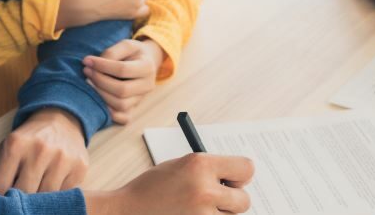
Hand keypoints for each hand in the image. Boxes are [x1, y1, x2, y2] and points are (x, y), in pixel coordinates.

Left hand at [0, 108, 88, 195]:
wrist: (61, 119)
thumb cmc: (27, 139)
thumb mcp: (2, 150)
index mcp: (16, 143)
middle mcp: (40, 149)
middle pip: (23, 194)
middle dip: (18, 202)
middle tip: (17, 202)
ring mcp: (62, 158)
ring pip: (46, 197)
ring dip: (38, 200)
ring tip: (34, 192)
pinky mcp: (80, 166)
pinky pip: (65, 194)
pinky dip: (57, 196)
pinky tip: (52, 186)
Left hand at [83, 38, 163, 123]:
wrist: (145, 62)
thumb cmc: (133, 53)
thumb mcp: (126, 45)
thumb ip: (112, 52)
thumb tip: (94, 64)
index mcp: (147, 67)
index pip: (122, 70)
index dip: (102, 66)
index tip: (87, 61)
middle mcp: (147, 86)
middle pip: (122, 90)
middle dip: (100, 81)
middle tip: (87, 71)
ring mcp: (141, 99)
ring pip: (121, 105)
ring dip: (101, 95)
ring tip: (89, 82)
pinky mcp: (134, 109)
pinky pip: (124, 118)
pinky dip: (110, 113)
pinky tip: (98, 100)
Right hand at [84, 152, 254, 214]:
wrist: (127, 211)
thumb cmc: (151, 189)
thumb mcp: (179, 166)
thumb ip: (207, 169)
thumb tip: (235, 178)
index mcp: (200, 164)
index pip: (246, 168)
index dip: (240, 175)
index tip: (234, 179)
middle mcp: (204, 189)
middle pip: (244, 200)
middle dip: (232, 200)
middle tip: (216, 199)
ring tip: (195, 209)